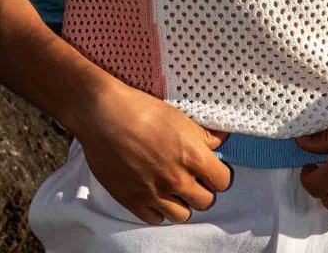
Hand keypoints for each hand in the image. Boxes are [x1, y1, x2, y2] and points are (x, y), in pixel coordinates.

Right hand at [76, 79, 232, 224]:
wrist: (105, 115)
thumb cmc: (142, 109)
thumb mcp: (179, 116)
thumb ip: (203, 134)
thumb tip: (222, 140)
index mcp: (192, 156)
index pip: (222, 181)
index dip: (218, 175)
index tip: (210, 169)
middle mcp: (177, 179)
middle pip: (205, 202)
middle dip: (202, 189)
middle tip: (191, 178)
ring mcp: (155, 193)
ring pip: (182, 215)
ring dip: (181, 203)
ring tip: (173, 188)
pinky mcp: (133, 201)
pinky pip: (155, 219)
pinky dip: (158, 210)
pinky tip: (154, 193)